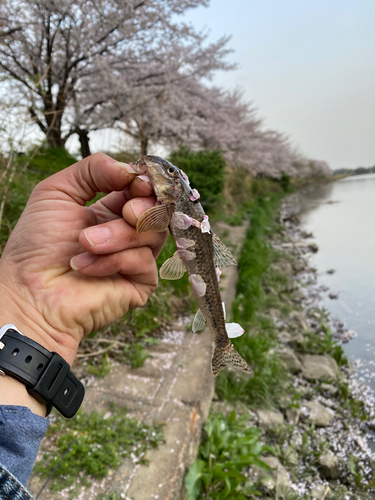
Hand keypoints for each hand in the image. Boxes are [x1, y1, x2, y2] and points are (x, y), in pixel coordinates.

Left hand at [0, 153, 165, 364]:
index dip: (145, 182)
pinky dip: (113, 261)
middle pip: (156, 208)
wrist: (31, 291)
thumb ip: (93, 170)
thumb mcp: (56, 192)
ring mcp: (136, 257)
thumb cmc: (37, 245)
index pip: (142, 189)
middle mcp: (127, 232)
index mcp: (110, 210)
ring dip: (117, 236)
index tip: (135, 182)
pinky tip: (85, 267)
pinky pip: (144, 261)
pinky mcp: (140, 282)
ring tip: (85, 244)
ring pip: (152, 233)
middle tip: (123, 213)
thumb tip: (130, 170)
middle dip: (140, 207)